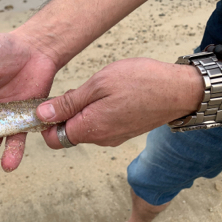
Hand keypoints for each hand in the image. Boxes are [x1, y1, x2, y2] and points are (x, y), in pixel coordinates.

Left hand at [36, 57, 203, 147]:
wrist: (179, 90)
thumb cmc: (140, 82)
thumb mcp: (98, 85)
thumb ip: (68, 103)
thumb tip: (42, 115)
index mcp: (91, 129)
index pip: (53, 139)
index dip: (46, 123)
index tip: (50, 104)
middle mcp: (100, 139)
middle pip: (67, 133)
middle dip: (65, 113)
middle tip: (79, 90)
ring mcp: (113, 137)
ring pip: (83, 128)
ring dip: (81, 111)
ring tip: (97, 90)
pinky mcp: (122, 132)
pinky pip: (99, 126)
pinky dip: (95, 112)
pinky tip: (108, 96)